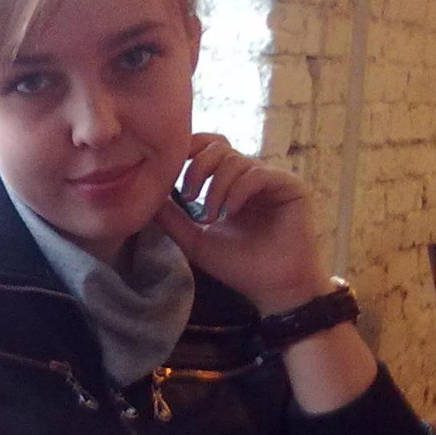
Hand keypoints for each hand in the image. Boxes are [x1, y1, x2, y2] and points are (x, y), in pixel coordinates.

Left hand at [154, 133, 330, 313]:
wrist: (272, 288)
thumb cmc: (238, 266)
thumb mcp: (195, 239)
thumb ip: (172, 217)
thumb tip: (145, 197)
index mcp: (230, 183)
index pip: (208, 148)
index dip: (189, 149)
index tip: (170, 170)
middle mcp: (251, 175)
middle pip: (218, 145)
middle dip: (197, 167)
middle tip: (189, 196)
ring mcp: (272, 179)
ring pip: (235, 159)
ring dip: (216, 188)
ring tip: (211, 216)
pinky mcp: (290, 186)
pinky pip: (257, 174)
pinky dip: (237, 191)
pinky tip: (230, 212)